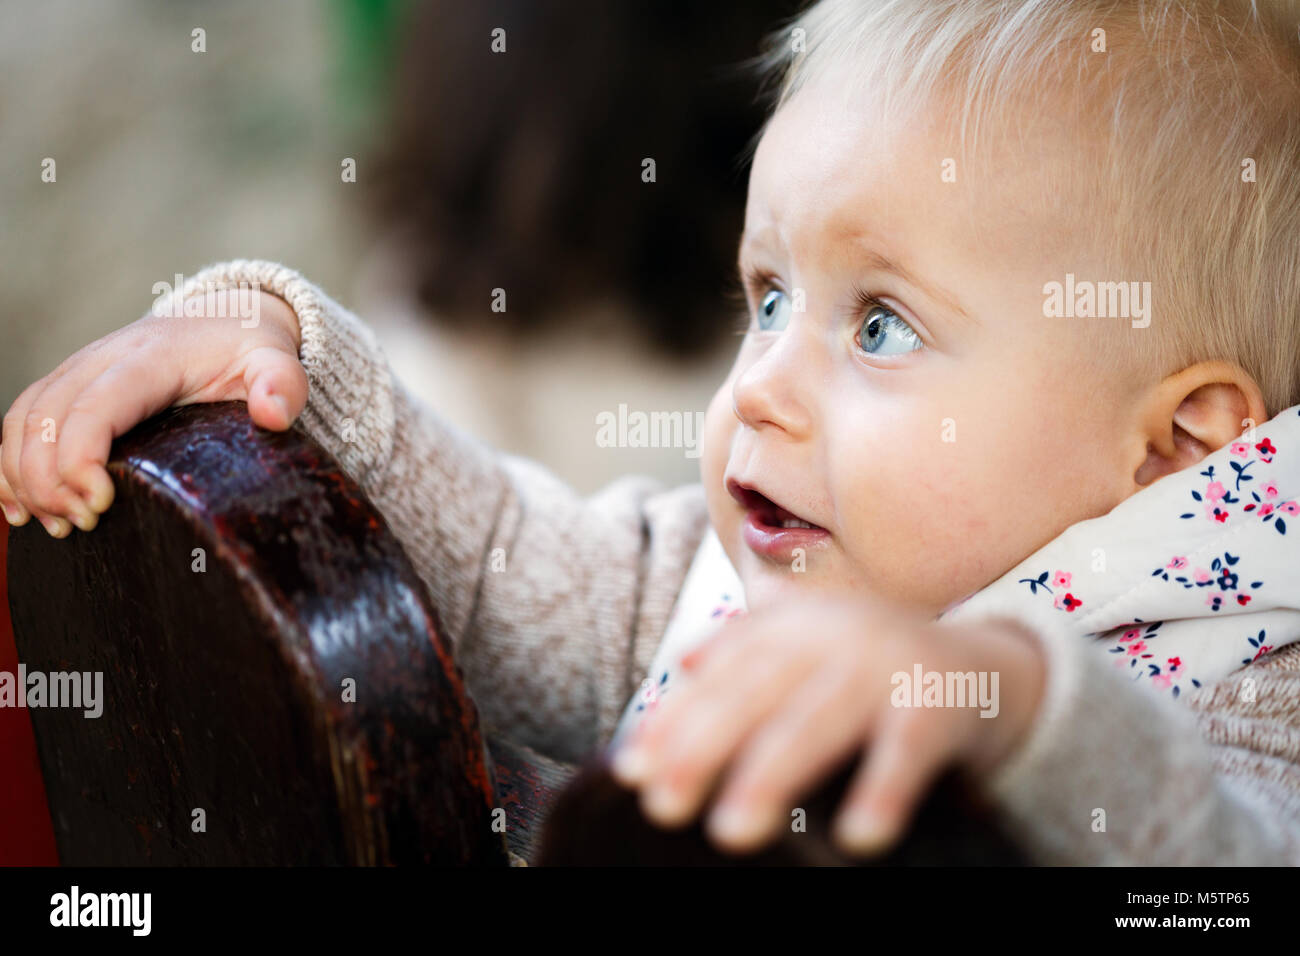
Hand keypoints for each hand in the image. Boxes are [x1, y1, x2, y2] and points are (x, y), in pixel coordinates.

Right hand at [1, 289, 303, 535]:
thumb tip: (274, 414)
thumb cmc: (248, 347)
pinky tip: (19, 509)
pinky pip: (21, 421)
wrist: (224, 319)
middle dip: (50, 480)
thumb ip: (284, 383)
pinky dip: (9, 465)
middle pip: (48, 419)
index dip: (80, 457)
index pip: (95, 406)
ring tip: (57, 525)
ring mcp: (78, 372)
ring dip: (25, 478)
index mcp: (149, 358)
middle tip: (82, 525)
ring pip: (24, 421)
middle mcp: (101, 360)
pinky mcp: (68, 387)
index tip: (99, 505)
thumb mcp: (277, 359)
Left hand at [609, 594, 1045, 857]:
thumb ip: (741, 662)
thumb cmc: (871, 671)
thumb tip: (675, 681)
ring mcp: (886, 667)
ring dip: (773, 775)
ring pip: (819, 722)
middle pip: (757, 692)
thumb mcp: (805, 652)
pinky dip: (883, 791)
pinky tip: (856, 837)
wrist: (985, 666)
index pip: (720, 670)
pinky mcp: (938, 705)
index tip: (632, 771)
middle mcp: (833, 636)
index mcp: (793, 624)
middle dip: (704, 747)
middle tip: (664, 805)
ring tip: (732, 831)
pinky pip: (907, 752)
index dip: (675, 719)